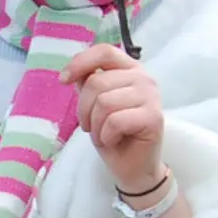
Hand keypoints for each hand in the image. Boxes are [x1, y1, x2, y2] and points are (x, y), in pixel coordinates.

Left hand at [61, 43, 166, 194]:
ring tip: (103, 134)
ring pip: (104, 102)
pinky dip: (106, 135)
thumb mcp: (92, 104)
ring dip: (95, 125)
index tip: (63, 80)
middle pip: (97, 82)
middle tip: (90, 125)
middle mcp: (144, 78)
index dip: (80, 62)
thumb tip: (72, 71)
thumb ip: (87, 83)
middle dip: (84, 109)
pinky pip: (115, 121)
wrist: (132, 166)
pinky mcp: (154, 118)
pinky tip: (113, 140)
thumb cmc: (112, 133)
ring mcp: (152, 97)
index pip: (104, 51)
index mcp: (129, 69)